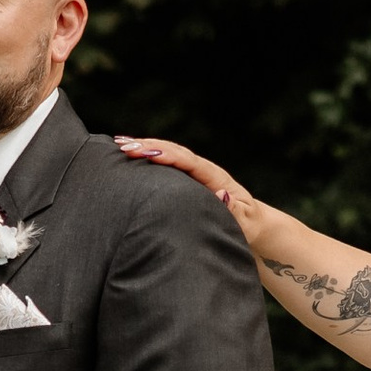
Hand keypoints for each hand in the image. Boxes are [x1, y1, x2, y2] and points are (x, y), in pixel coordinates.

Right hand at [116, 136, 269, 249]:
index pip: (188, 161)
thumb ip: (234, 210)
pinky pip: (165, 165)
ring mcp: (193, 173)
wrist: (251, 223)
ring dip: (145, 148)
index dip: (168, 155)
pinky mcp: (185, 179)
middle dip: (150, 147)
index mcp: (214, 177)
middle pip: (174, 151)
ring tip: (120, 144)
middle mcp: (202, 170)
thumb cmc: (247, 226)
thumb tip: (221, 194)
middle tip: (124, 146)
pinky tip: (128, 153)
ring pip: (167, 154)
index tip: (147, 153)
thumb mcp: (245, 222)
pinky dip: (147, 157)